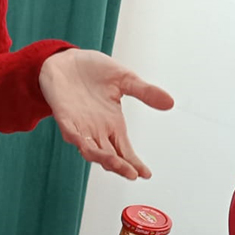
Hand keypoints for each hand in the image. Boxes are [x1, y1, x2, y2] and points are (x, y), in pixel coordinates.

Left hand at [39, 49, 173, 179]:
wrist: (66, 60)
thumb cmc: (92, 71)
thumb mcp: (125, 79)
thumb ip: (145, 92)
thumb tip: (170, 102)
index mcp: (113, 124)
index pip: (125, 151)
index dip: (135, 163)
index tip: (146, 174)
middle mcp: (97, 130)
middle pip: (110, 156)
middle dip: (121, 166)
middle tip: (133, 174)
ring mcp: (80, 126)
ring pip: (91, 150)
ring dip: (103, 158)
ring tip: (116, 164)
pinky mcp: (64, 117)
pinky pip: (70, 132)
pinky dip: (77, 139)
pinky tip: (84, 143)